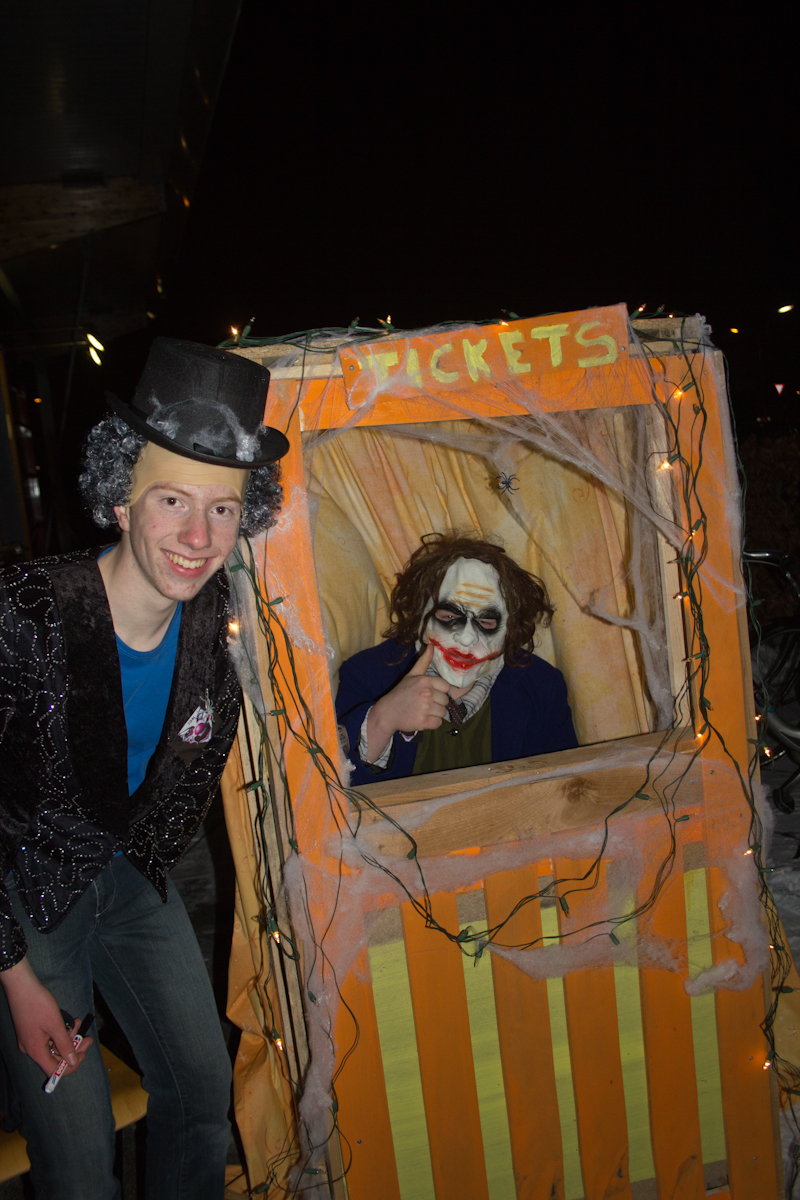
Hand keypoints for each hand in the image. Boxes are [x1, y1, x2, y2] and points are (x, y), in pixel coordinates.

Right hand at [0, 958, 93, 1077]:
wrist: (22, 985)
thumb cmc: (38, 1004)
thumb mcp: (56, 1025)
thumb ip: (65, 1045)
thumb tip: (73, 1062)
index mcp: (35, 1051)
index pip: (54, 1071)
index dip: (70, 1065)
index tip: (83, 1053)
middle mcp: (31, 1048)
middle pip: (55, 1056)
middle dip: (73, 1047)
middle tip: (87, 1037)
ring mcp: (30, 1039)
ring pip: (53, 1044)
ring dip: (68, 1035)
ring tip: (79, 1022)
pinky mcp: (31, 1030)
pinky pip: (48, 1036)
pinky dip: (60, 1029)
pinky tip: (69, 1018)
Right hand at [365, 642, 449, 759]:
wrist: (387, 712)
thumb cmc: (401, 692)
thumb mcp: (412, 675)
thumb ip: (424, 661)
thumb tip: (432, 645)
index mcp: (425, 680)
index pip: (446, 687)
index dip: (439, 691)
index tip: (428, 693)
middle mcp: (426, 693)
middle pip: (446, 701)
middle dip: (437, 703)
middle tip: (423, 703)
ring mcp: (425, 708)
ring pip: (443, 712)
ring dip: (435, 714)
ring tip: (422, 711)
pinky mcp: (423, 722)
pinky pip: (438, 723)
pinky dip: (432, 723)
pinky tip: (422, 719)